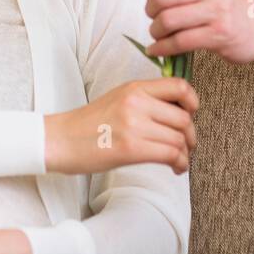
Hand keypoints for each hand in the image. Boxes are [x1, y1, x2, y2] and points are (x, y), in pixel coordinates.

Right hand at [44, 76, 197, 175]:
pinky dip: (179, 163)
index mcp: (135, 88)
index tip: (191, 114)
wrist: (60, 140)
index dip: (193, 101)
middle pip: (184, 118)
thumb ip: (145, 100)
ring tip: (180, 160)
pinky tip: (175, 168)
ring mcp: (134, 125)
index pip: (179, 86)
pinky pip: (170, 154)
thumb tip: (177, 112)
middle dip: (191, 136)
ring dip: (185, 153)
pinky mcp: (131, 148)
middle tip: (186, 146)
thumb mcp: (118, 99)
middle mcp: (137, 102)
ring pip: (179, 138)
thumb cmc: (88, 124)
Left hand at [137, 0, 253, 63]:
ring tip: (158, 31)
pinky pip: (179, 42)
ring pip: (167, 20)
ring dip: (155, 29)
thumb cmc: (219, 0)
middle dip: (149, 7)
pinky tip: (157, 48)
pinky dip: (162, 48)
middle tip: (153, 13)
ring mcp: (218, 10)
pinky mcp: (218, 34)